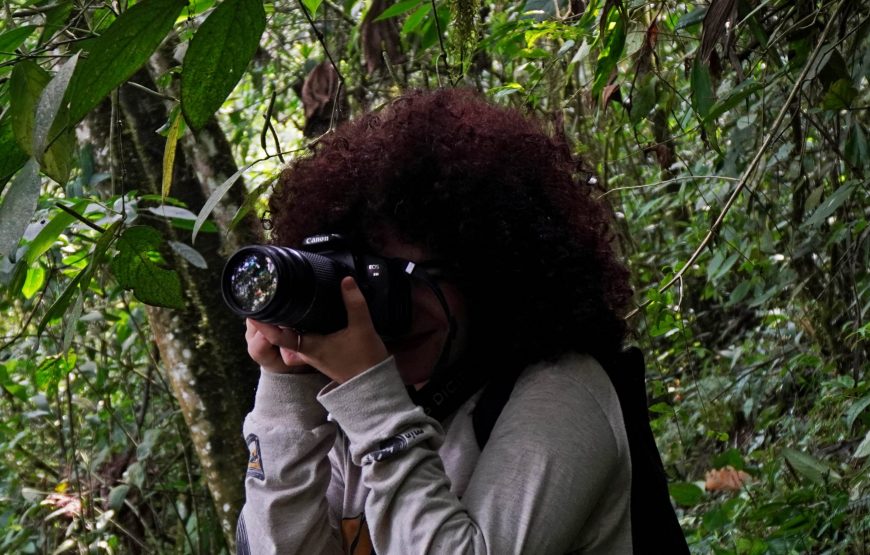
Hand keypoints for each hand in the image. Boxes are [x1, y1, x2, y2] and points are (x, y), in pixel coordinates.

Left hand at [247, 277, 388, 382]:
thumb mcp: (362, 328)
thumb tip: (346, 280)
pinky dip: (299, 327)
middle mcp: (306, 352)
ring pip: (292, 336)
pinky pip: (304, 338)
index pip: (278, 336)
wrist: (372, 385)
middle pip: (281, 335)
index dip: (263, 324)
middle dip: (272, 318)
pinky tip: (304, 315)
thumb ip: (354, 303)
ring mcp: (313, 354)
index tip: (252, 310)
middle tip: (266, 298)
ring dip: (284, 322)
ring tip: (280, 302)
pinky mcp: (322, 354)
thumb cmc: (364, 360)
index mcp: (309, 347)